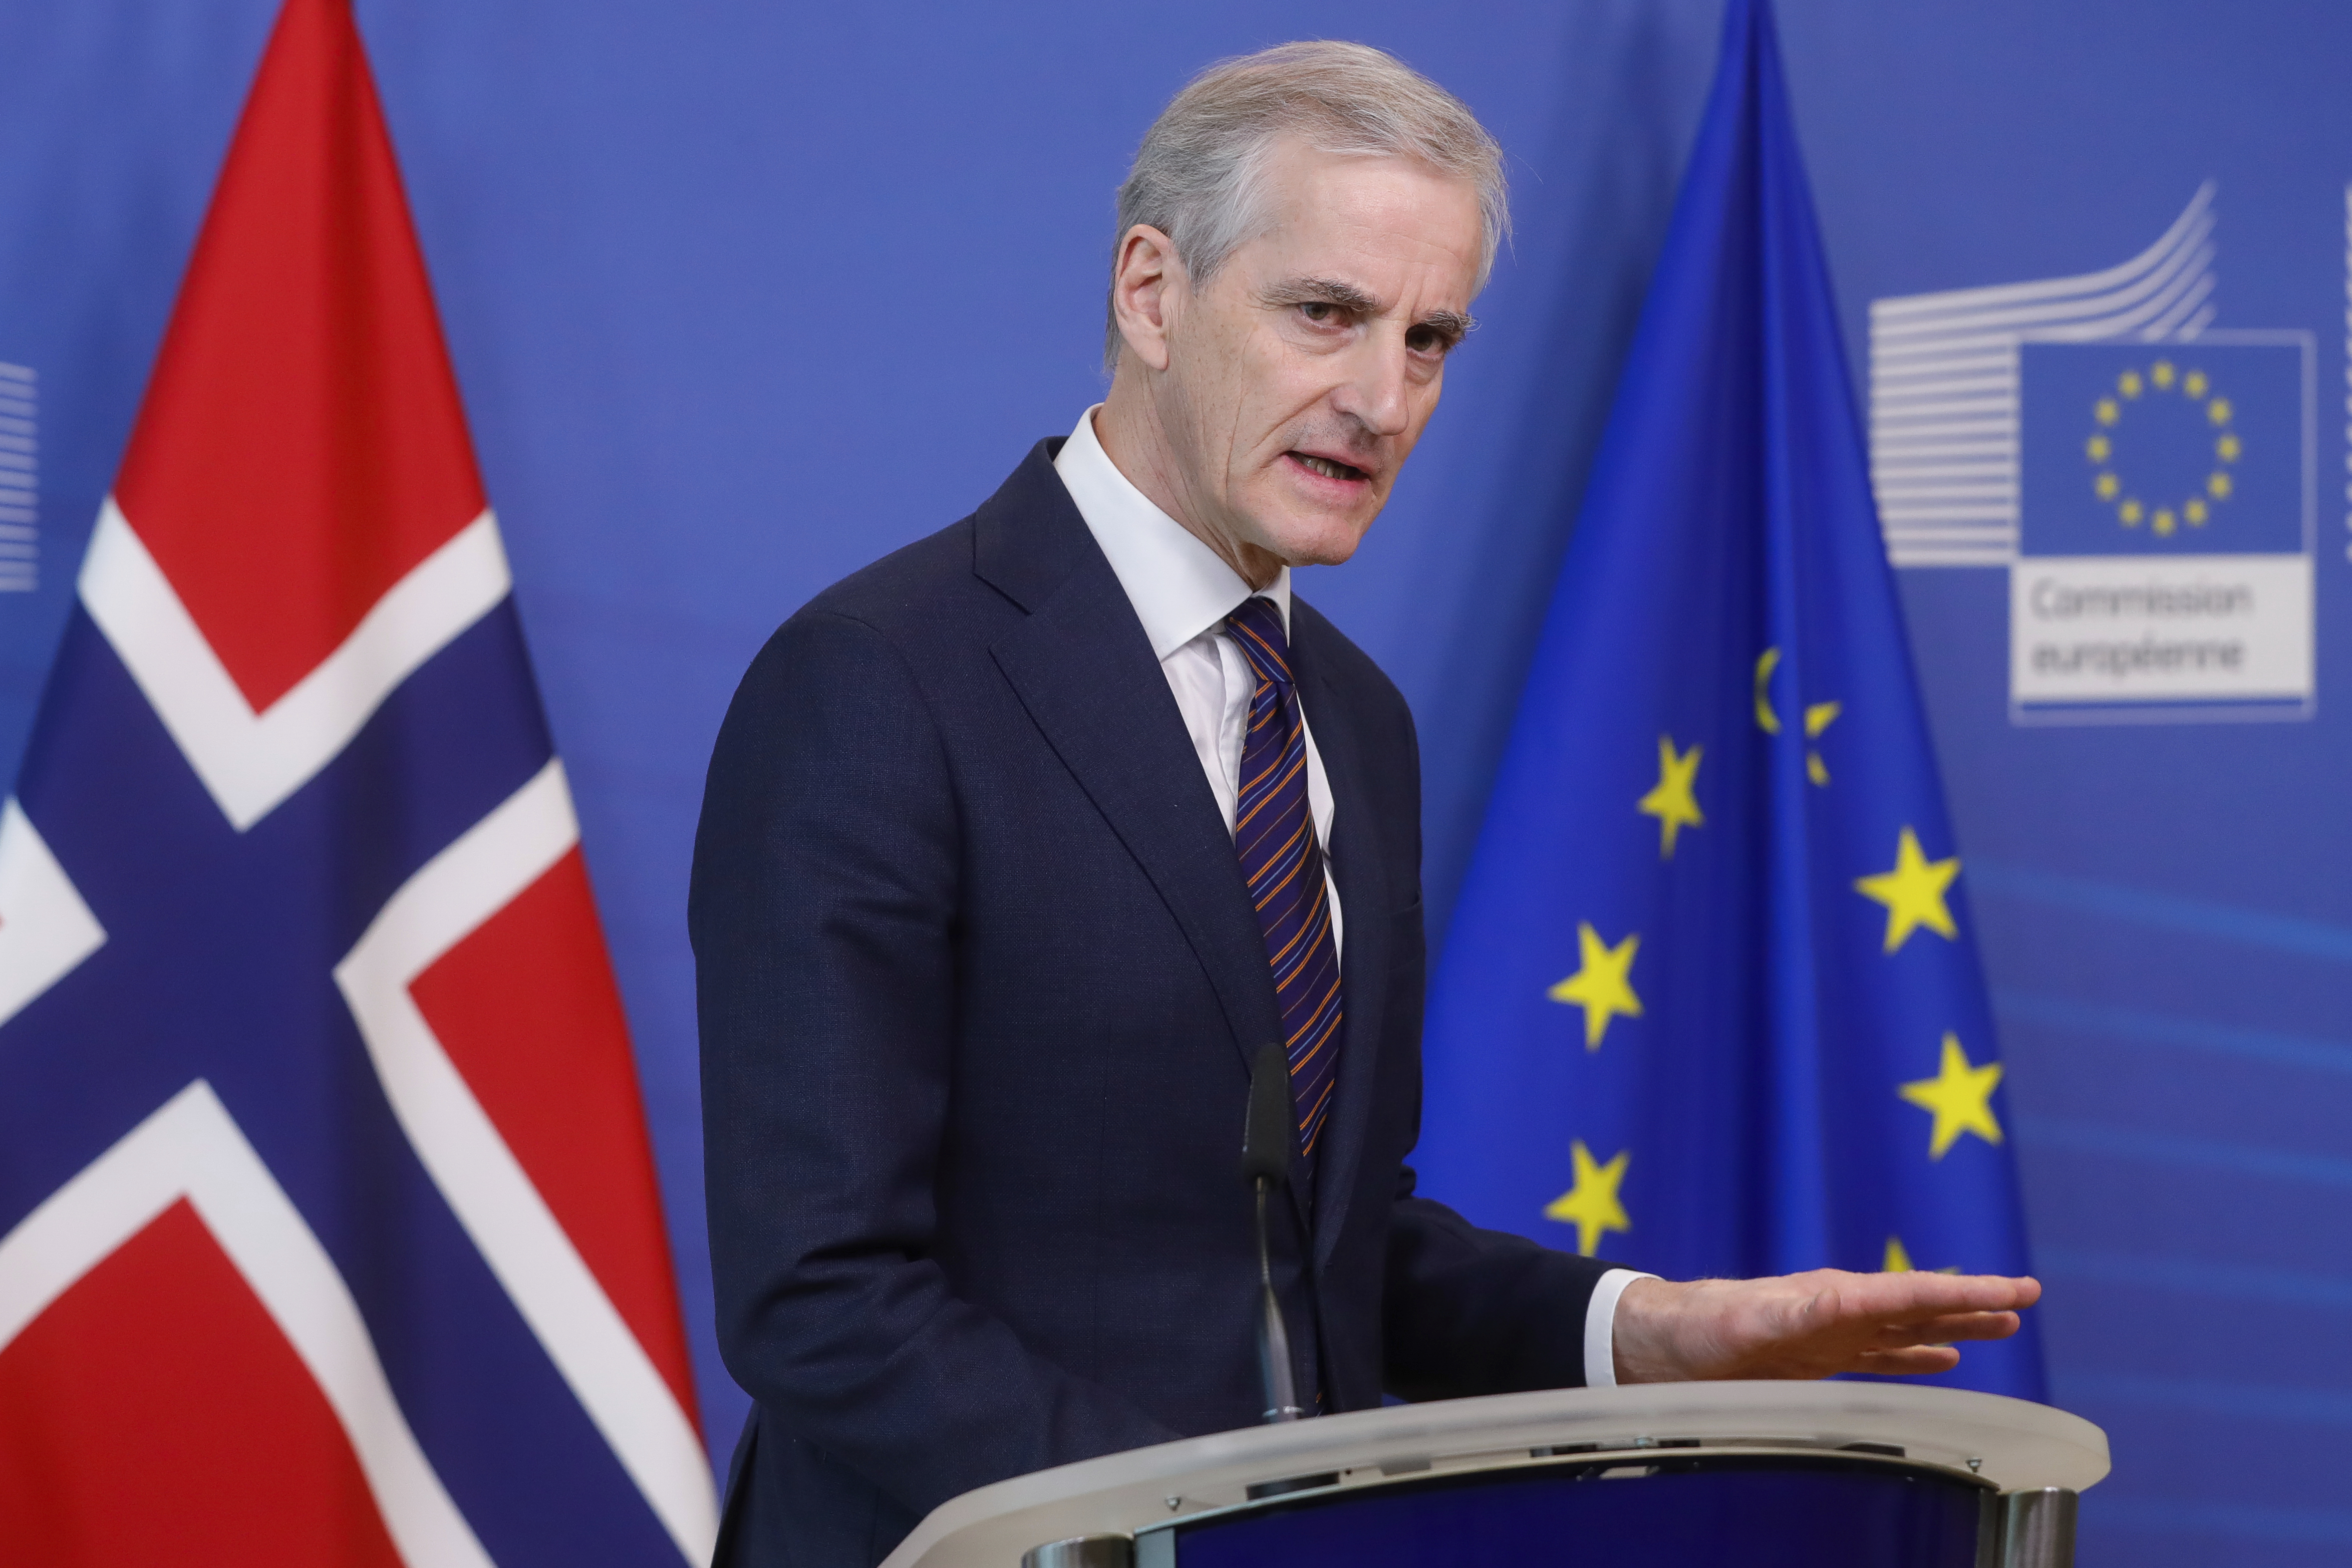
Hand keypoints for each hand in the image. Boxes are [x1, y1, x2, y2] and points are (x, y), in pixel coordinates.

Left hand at [1610, 1269, 2040, 1383]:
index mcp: (1831, 1298)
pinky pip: (1881, 1357)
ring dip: (1956, 1325)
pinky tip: (1947, 1359)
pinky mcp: (1819, 1358)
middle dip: (1975, 1300)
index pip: (1912, 1293)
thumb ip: (1793, 1314)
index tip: (2016, 1290)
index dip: (1967, 1292)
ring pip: (1909, 1327)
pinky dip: (1916, 1357)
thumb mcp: (1745, 1324)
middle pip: (1920, 1302)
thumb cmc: (1699, 1329)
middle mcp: (1839, 1309)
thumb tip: (1843, 1300)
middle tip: (2030, 1295)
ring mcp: (1832, 1333)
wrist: (1660, 1343)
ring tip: (2007, 1324)